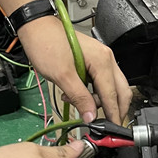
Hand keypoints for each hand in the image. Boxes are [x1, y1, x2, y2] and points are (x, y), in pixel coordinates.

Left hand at [17, 16, 131, 123]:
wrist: (36, 28)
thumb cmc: (47, 44)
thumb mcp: (62, 75)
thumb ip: (79, 97)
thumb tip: (91, 116)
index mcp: (102, 61)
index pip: (113, 95)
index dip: (113, 114)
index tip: (112, 130)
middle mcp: (107, 59)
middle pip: (121, 91)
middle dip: (115, 110)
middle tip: (106, 125)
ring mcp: (102, 60)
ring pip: (112, 88)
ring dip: (100, 102)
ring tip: (80, 105)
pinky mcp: (94, 62)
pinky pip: (102, 82)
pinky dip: (95, 93)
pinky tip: (78, 95)